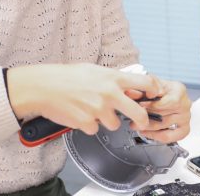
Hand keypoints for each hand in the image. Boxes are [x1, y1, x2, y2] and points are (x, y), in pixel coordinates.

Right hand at [7, 64, 163, 135]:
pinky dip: (89, 125)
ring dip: (106, 120)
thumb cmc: (68, 76)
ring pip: (114, 124)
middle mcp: (109, 94)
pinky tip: (80, 114)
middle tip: (141, 120)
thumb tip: (129, 88)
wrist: (45, 86)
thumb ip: (114, 79)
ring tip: (92, 108)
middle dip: (142, 119)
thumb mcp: (95, 70)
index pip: (144, 83)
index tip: (155, 94)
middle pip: (138, 112)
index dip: (154, 90)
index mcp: (113, 78)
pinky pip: (95, 129)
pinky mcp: (87, 123)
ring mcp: (99, 110)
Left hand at [129, 79, 191, 143]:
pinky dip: (156, 136)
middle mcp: (185, 104)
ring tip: (137, 124)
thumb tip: (130, 93)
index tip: (141, 106)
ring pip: (164, 126)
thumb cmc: (160, 88)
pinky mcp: (184, 129)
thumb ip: (142, 88)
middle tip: (134, 116)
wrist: (166, 94)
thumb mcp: (151, 83)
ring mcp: (185, 117)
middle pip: (165, 114)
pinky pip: (169, 137)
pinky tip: (146, 132)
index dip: (154, 105)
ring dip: (147, 126)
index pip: (170, 101)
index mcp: (179, 90)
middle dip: (147, 116)